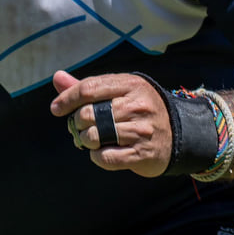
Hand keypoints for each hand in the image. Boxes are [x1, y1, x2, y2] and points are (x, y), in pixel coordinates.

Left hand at [49, 70, 171, 176]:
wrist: (177, 135)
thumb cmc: (138, 111)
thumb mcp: (118, 92)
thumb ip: (87, 87)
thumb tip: (57, 77)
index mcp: (131, 84)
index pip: (89, 88)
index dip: (67, 99)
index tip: (56, 109)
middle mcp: (138, 105)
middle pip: (89, 113)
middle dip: (76, 122)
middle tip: (79, 126)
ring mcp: (142, 130)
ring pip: (95, 135)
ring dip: (86, 140)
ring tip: (91, 139)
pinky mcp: (143, 154)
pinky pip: (106, 157)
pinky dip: (97, 156)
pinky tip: (101, 152)